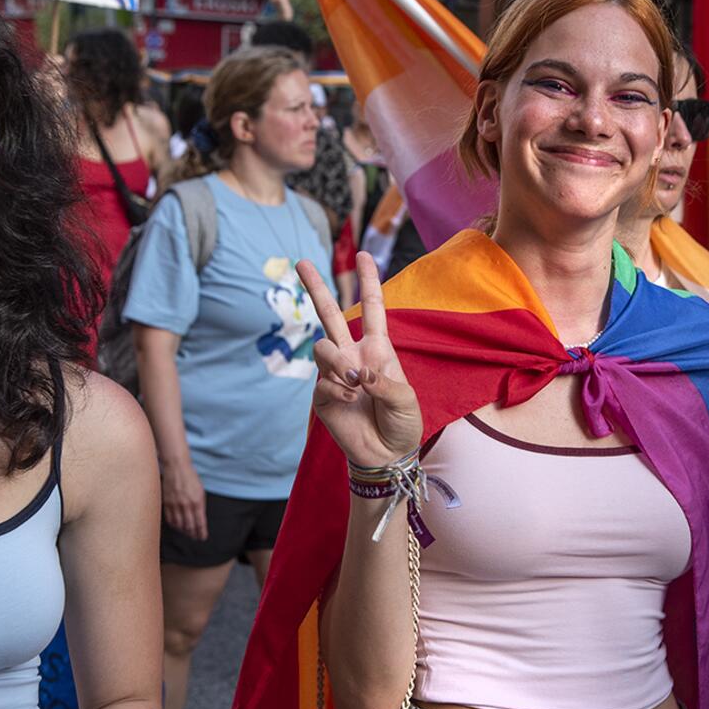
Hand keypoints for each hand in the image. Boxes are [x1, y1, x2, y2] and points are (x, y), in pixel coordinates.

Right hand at [160, 456, 206, 539]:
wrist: (176, 468)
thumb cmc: (191, 479)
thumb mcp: (201, 492)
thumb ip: (200, 506)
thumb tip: (199, 520)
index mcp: (197, 502)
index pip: (200, 523)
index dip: (201, 532)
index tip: (203, 537)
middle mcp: (186, 505)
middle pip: (189, 526)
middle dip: (193, 534)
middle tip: (195, 538)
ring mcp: (175, 505)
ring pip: (179, 524)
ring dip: (184, 531)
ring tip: (187, 533)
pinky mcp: (166, 503)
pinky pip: (170, 519)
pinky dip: (174, 525)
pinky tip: (178, 526)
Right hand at [300, 253, 422, 467]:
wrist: (387, 454)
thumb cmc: (402, 424)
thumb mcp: (406, 399)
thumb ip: (386, 382)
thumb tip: (359, 373)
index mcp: (378, 349)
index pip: (373, 307)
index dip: (369, 281)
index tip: (364, 254)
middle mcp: (353, 356)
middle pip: (329, 313)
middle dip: (316, 287)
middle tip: (301, 260)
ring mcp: (335, 374)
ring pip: (322, 347)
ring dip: (337, 362)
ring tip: (354, 383)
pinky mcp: (322, 396)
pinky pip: (321, 381)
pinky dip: (337, 390)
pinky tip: (350, 402)